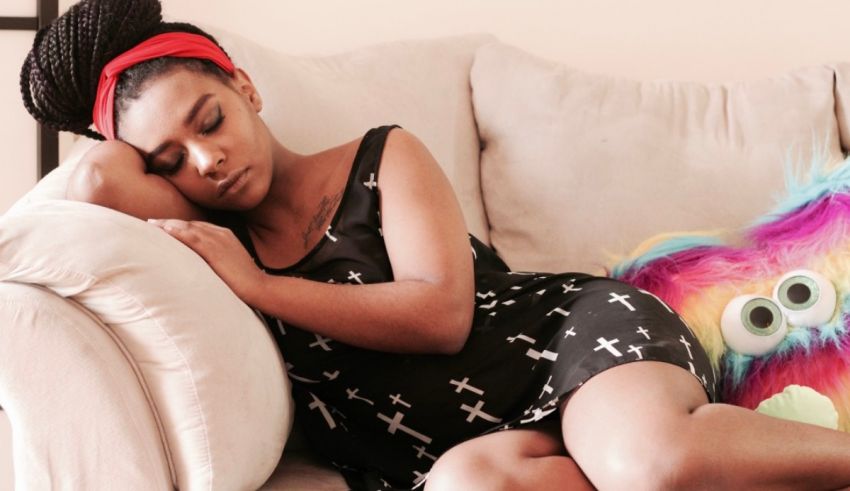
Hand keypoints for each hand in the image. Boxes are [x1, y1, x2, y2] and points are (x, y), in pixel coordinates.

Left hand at [148, 219, 264, 303]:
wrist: (258, 287)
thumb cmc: (245, 282)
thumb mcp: (229, 265)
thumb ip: (215, 260)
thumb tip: (201, 265)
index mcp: (225, 235)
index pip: (197, 226)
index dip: (180, 225)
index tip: (164, 227)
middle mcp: (221, 233)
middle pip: (190, 224)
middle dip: (170, 222)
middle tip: (151, 223)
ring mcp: (218, 239)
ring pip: (188, 227)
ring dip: (168, 224)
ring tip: (152, 225)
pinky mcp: (214, 249)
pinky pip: (191, 237)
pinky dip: (176, 231)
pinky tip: (164, 230)